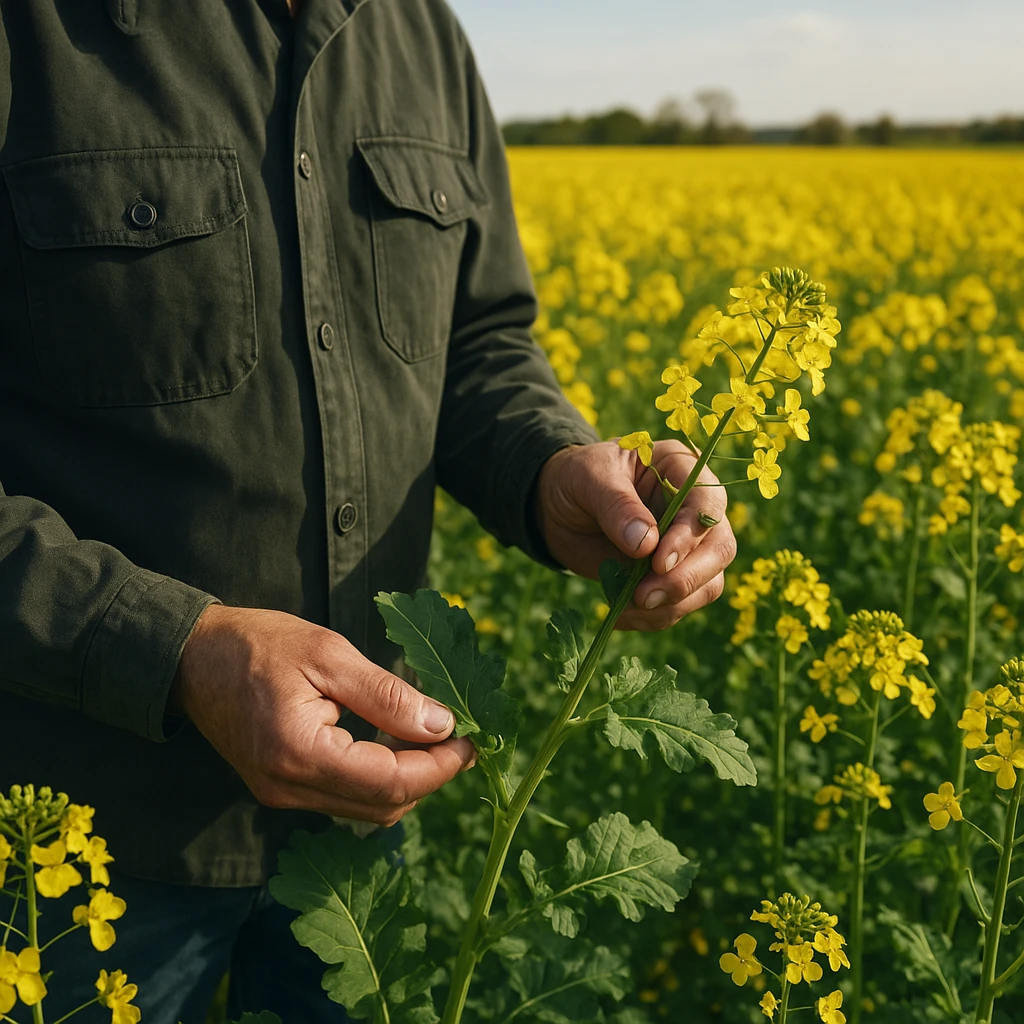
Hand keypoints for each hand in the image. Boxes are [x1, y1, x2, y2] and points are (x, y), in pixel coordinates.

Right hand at [171, 605, 475, 824]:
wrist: (192, 657)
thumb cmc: (259, 644)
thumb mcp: (329, 654)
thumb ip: (387, 695)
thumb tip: (442, 724)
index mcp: (300, 754)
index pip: (390, 782)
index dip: (440, 766)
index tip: (472, 739)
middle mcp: (289, 788)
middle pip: (383, 806)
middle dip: (430, 777)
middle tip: (459, 738)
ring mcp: (282, 795)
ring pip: (366, 810)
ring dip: (407, 781)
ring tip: (433, 738)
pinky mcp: (280, 789)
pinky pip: (344, 799)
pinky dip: (378, 779)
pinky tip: (393, 743)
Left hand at [534, 440, 736, 630]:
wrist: (558, 507)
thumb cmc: (578, 478)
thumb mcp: (588, 478)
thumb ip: (616, 506)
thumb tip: (646, 544)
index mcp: (681, 470)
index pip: (707, 504)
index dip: (689, 537)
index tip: (658, 562)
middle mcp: (695, 508)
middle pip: (719, 548)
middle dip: (686, 579)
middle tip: (645, 596)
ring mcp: (689, 546)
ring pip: (708, 583)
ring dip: (671, 604)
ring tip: (626, 606)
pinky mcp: (673, 576)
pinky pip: (681, 605)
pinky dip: (654, 617)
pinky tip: (621, 615)